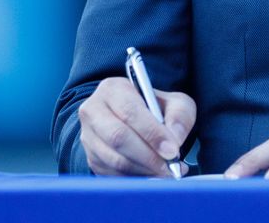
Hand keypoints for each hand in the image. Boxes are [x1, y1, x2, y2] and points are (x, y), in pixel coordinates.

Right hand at [78, 76, 195, 176]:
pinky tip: (153, 176)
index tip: (172, 150)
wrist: (136, 120)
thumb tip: (175, 138)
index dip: (152, 133)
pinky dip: (135, 179)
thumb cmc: (155, 108)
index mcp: (113, 89)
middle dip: (148, 156)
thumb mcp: (174, 102)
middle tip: (170, 166)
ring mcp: (88, 136)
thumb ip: (180, 116)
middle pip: (118, 137)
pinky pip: (111, 174)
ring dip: (143, 170)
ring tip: (165, 172)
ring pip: (114, 159)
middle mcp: (94, 110)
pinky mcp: (91, 158)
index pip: (130, 112)